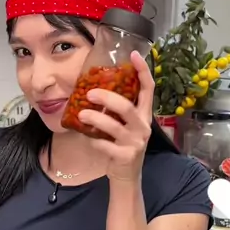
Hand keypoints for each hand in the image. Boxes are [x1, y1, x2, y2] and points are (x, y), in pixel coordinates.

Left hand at [77, 51, 153, 182]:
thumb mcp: (123, 124)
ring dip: (95, 119)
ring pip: (114, 126)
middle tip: (90, 93)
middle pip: (127, 107)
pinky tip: (87, 139)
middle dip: (108, 98)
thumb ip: (115, 109)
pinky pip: (106, 145)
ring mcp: (135, 142)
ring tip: (81, 114)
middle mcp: (143, 126)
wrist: (126, 175)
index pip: (148, 89)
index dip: (143, 71)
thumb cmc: (121, 144)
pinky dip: (94, 141)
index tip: (133, 54)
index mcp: (143, 114)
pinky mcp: (126, 156)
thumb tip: (92, 88)